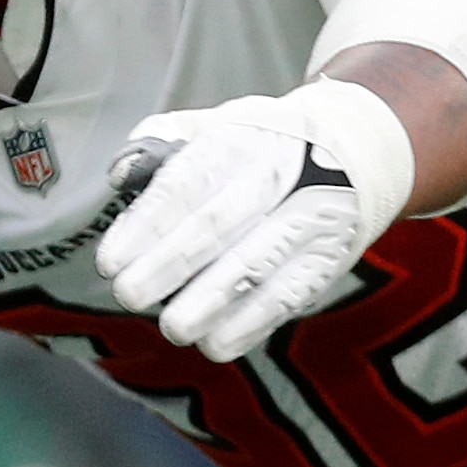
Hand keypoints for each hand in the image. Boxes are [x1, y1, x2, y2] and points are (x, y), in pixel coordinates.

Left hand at [95, 80, 411, 362]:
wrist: (357, 148)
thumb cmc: (262, 144)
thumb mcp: (216, 123)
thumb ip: (162, 142)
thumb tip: (120, 174)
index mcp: (240, 138)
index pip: (186, 184)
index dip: (146, 225)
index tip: (110, 261)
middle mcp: (279, 175)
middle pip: (218, 224)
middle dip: (170, 264)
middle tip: (129, 295)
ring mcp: (310, 218)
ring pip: (257, 264)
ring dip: (211, 302)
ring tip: (173, 328)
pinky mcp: (329, 258)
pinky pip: (290, 295)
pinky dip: (252, 324)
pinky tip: (216, 343)